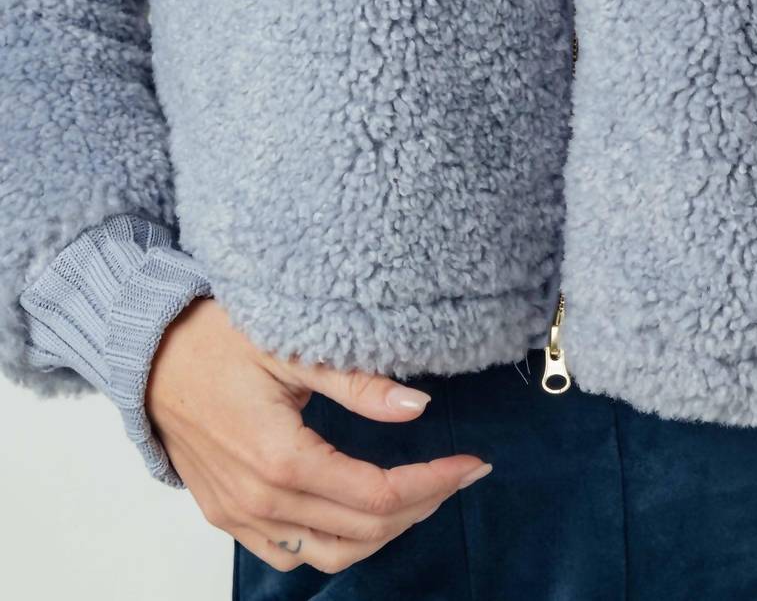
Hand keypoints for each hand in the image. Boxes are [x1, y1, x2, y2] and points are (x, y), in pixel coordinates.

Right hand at [145, 296, 490, 574]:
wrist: (147, 354)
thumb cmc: (215, 339)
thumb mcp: (293, 346)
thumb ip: (356, 381)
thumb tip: (417, 407)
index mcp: (280, 459)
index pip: (378, 496)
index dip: (434, 483)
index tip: (472, 462)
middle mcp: (260, 501)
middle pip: (363, 531)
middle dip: (422, 504)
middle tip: (457, 471)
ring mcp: (240, 516)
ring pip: (330, 553)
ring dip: (384, 531)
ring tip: (422, 492)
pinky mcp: (228, 515)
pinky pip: (290, 553)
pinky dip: (336, 542)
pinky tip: (363, 511)